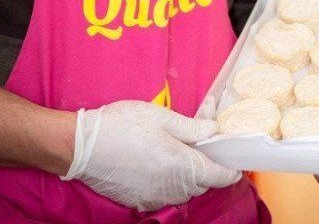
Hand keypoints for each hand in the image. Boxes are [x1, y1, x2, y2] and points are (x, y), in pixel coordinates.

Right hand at [62, 100, 240, 210]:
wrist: (82, 146)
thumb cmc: (123, 124)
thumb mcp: (161, 117)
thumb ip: (192, 127)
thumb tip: (214, 132)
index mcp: (182, 165)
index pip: (218, 176)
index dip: (231, 169)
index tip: (236, 163)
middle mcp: (171, 187)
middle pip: (202, 183)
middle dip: (207, 166)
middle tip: (202, 141)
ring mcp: (154, 197)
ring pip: (184, 190)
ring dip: (189, 175)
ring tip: (180, 150)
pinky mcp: (139, 200)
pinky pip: (165, 194)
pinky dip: (170, 182)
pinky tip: (159, 163)